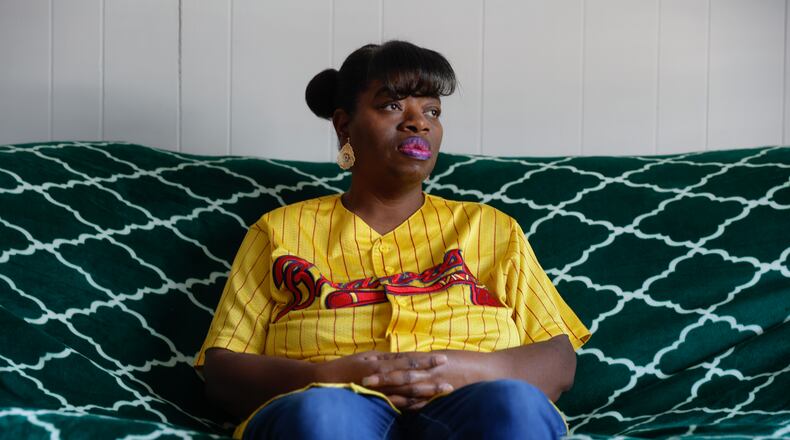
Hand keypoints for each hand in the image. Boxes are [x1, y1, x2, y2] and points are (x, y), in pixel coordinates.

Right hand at [314, 351, 449, 398]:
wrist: (324, 382)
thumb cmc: (346, 366)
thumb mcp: (367, 356)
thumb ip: (387, 358)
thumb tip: (406, 357)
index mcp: (380, 364)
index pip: (408, 361)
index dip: (426, 361)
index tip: (443, 359)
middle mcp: (382, 378)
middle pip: (411, 379)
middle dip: (431, 380)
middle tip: (450, 382)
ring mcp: (379, 393)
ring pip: (406, 395)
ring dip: (425, 395)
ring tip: (441, 394)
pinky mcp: (376, 403)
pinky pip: (396, 406)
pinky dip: (411, 406)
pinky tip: (423, 406)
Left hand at [360, 351, 483, 410]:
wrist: (490, 372)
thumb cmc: (465, 362)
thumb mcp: (441, 356)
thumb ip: (422, 360)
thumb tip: (403, 360)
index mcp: (428, 359)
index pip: (401, 360)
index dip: (384, 361)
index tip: (366, 361)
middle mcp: (430, 371)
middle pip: (401, 374)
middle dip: (382, 377)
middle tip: (363, 378)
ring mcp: (436, 384)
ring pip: (409, 389)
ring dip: (390, 391)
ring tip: (374, 393)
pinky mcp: (442, 397)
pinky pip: (423, 402)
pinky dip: (408, 404)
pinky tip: (395, 407)